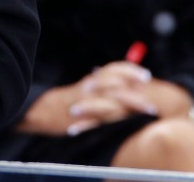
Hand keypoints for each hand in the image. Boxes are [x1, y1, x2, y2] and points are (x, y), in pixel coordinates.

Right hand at [19, 61, 155, 136]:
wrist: (43, 112)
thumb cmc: (64, 103)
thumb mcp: (80, 91)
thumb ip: (98, 87)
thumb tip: (121, 86)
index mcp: (91, 82)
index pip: (112, 69)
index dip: (129, 70)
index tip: (145, 74)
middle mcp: (90, 88)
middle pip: (115, 80)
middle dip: (134, 81)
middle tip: (150, 83)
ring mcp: (88, 102)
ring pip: (113, 98)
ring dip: (133, 101)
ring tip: (150, 108)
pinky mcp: (85, 117)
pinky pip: (105, 116)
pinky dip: (120, 118)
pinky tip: (132, 122)